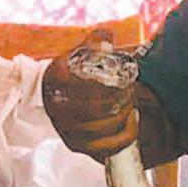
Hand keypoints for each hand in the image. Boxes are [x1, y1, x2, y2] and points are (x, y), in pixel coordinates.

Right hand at [42, 31, 137, 162]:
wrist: (56, 94)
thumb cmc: (74, 73)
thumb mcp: (80, 54)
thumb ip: (95, 44)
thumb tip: (107, 39)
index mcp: (55, 79)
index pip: (86, 85)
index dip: (110, 86)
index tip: (125, 81)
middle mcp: (56, 108)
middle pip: (98, 109)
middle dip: (121, 100)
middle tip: (131, 92)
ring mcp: (65, 129)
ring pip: (105, 127)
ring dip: (125, 115)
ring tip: (131, 104)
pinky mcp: (77, 146)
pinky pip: (109, 147)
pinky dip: (127, 134)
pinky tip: (132, 119)